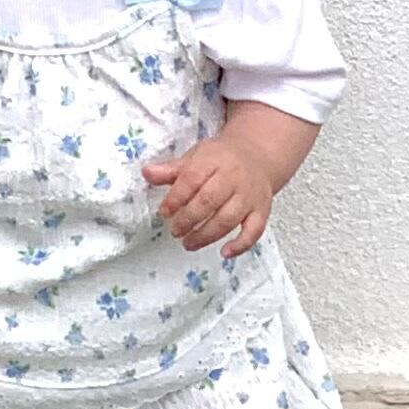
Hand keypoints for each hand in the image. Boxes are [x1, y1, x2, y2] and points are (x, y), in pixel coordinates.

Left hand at [146, 131, 277, 254]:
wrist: (258, 155)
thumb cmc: (220, 159)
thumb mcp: (195, 157)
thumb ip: (171, 169)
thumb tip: (146, 173)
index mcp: (213, 161)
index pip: (192, 179)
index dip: (176, 197)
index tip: (164, 212)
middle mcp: (233, 179)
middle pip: (209, 201)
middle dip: (189, 219)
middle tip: (175, 231)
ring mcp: (249, 197)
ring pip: (228, 219)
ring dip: (207, 235)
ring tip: (188, 243)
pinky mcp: (261, 211)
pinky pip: (254, 231)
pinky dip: (241, 245)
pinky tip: (225, 253)